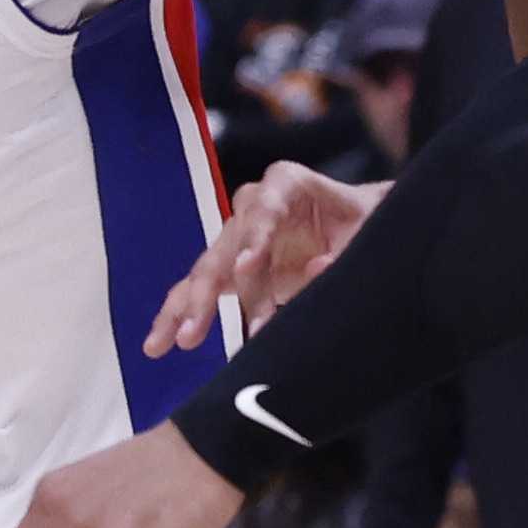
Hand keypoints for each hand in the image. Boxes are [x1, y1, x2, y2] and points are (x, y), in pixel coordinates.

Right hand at [149, 166, 379, 352]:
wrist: (360, 223)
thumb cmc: (365, 222)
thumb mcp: (368, 233)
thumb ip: (345, 252)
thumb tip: (316, 270)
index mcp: (287, 184)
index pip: (265, 211)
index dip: (254, 238)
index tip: (246, 268)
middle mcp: (254, 205)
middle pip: (226, 247)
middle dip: (209, 290)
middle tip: (196, 327)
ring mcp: (238, 236)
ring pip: (206, 272)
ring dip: (187, 308)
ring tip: (168, 342)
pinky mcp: (233, 266)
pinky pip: (202, 289)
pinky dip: (181, 314)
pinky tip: (159, 343)